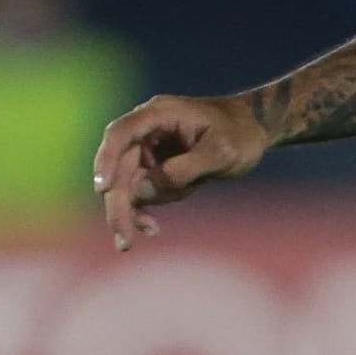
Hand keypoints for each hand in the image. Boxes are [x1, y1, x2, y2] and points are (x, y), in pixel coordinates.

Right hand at [90, 92, 266, 249]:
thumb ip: (183, 170)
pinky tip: (153, 228)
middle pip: (119, 167)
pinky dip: (142, 210)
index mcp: (160, 114)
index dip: (106, 159)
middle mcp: (147, 130)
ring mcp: (148, 150)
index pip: (121, 133)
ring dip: (134, 211)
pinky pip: (139, 192)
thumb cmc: (240, 135)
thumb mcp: (221, 153)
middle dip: (119, 204)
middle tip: (124, 240)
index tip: (103, 188)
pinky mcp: (153, 167)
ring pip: (126, 184)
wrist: (252, 132)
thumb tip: (140, 189)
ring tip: (154, 229)